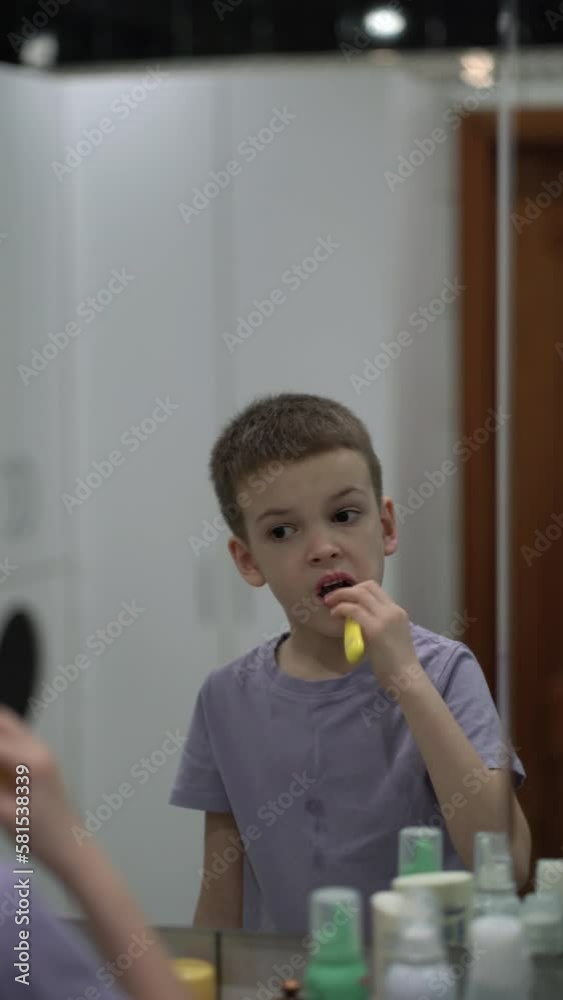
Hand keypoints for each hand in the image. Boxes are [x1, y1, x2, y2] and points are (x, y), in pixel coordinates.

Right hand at [0, 707, 80, 874]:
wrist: (70, 846)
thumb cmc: (39, 836)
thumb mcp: (4, 814)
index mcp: (31, 761)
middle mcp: (39, 748)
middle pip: (3, 720)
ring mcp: (42, 752)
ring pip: (9, 726)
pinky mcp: (41, 759)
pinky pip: (15, 739)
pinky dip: (1, 743)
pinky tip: (0, 766)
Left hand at [323, 579, 418, 686]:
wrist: (406, 677)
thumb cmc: (396, 663)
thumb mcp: (389, 636)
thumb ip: (376, 624)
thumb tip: (355, 619)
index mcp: (397, 612)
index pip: (376, 589)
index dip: (357, 589)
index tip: (345, 598)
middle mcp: (392, 610)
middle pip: (367, 587)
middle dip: (346, 590)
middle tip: (332, 598)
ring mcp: (385, 618)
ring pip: (360, 594)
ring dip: (341, 596)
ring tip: (330, 605)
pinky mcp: (375, 629)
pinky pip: (354, 610)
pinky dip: (341, 609)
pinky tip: (334, 615)